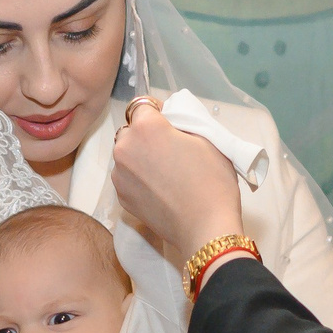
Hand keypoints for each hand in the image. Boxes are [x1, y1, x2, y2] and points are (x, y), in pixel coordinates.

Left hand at [112, 107, 244, 263]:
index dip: (156, 112)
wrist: (206, 227)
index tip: (169, 123)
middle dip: (145, 134)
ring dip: (139, 157)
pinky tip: (160, 189)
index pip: (142, 105)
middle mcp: (125, 148)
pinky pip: (126, 178)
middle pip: (130, 130)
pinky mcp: (122, 197)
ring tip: (164, 172)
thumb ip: (181, 123)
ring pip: (126, 155)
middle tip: (169, 149)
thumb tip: (170, 122)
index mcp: (145, 128)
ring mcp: (120, 175)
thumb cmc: (212, 181)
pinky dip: (138, 178)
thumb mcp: (206, 139)